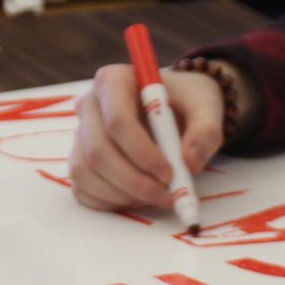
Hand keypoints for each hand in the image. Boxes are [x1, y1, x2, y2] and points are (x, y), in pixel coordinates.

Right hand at [70, 62, 228, 212]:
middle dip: (133, 181)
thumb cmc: (186, 104)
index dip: (141, 153)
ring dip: (124, 195)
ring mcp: (80, 136)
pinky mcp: (79, 161)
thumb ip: (205, 132)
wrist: (173, 111)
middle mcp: (89, 107)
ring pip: (87, 174)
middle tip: (167, 196)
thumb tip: (190, 163)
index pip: (117, 121)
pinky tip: (139, 198)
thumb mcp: (205, 108)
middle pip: (98, 152)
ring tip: (158, 196)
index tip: (170, 174)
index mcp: (113, 82)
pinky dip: (111, 202)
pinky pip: (84, 189)